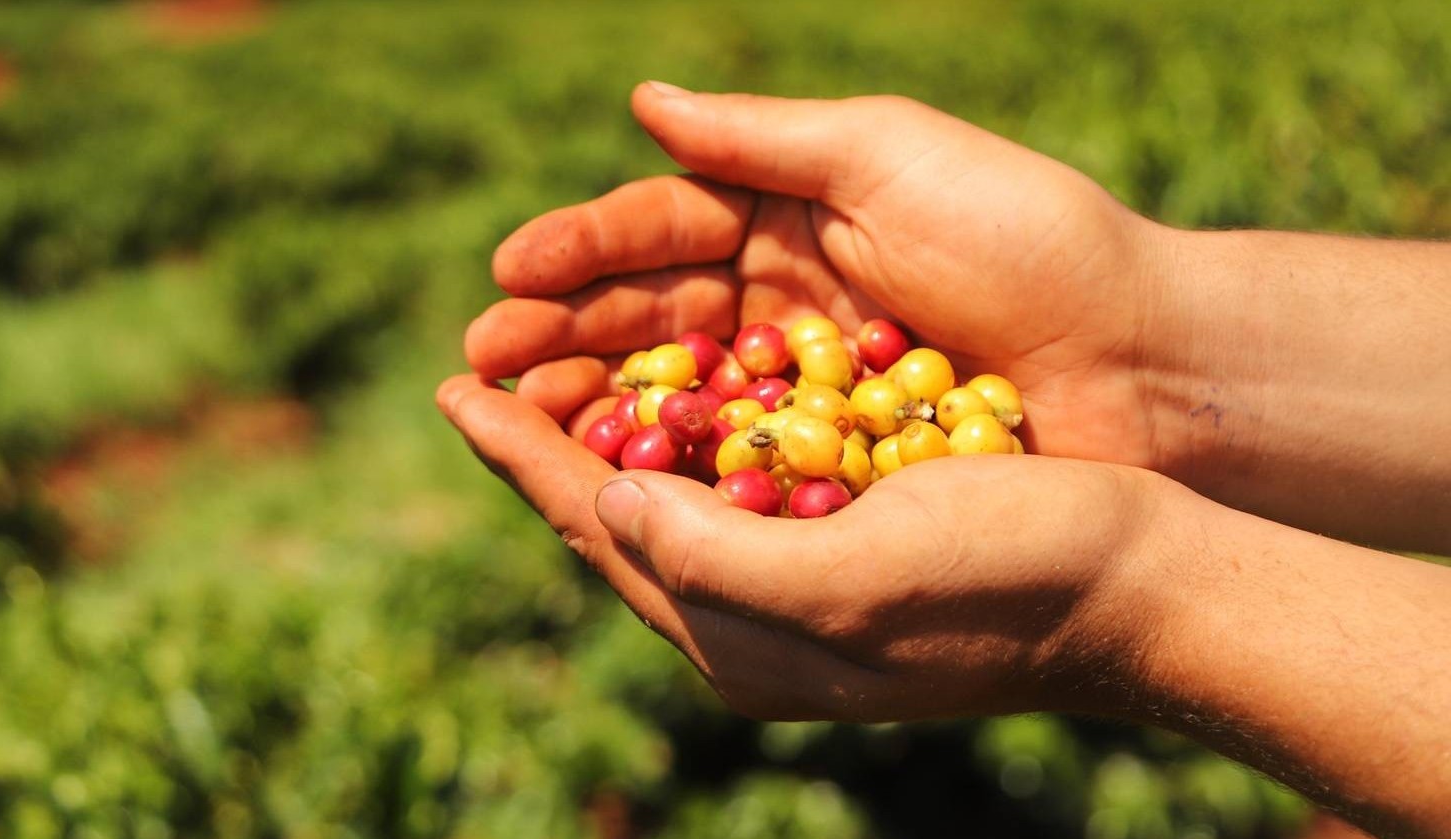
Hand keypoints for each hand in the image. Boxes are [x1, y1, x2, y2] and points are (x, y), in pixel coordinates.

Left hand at [437, 375, 1177, 720]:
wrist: (1136, 590)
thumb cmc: (1004, 581)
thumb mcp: (850, 576)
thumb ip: (714, 558)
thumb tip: (608, 506)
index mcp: (739, 641)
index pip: (598, 532)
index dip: (522, 458)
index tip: (452, 393)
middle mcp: (753, 621)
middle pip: (614, 520)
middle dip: (543, 445)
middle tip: (477, 376)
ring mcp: (797, 586)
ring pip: (665, 501)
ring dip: (602, 433)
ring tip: (547, 375)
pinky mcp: (843, 545)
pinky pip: (730, 487)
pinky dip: (685, 431)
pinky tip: (668, 389)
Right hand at [467, 84, 1178, 466]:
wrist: (1148, 366)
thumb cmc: (1031, 240)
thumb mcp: (893, 157)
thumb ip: (765, 138)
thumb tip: (642, 104)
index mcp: (789, 217)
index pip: (659, 229)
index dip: (579, 252)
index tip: (507, 274)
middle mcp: (781, 302)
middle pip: (646, 317)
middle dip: (560, 336)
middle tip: (484, 363)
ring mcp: (800, 389)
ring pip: (672, 395)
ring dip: (591, 408)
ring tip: (519, 421)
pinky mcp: (827, 466)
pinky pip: (729, 465)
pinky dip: (666, 472)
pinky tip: (606, 482)